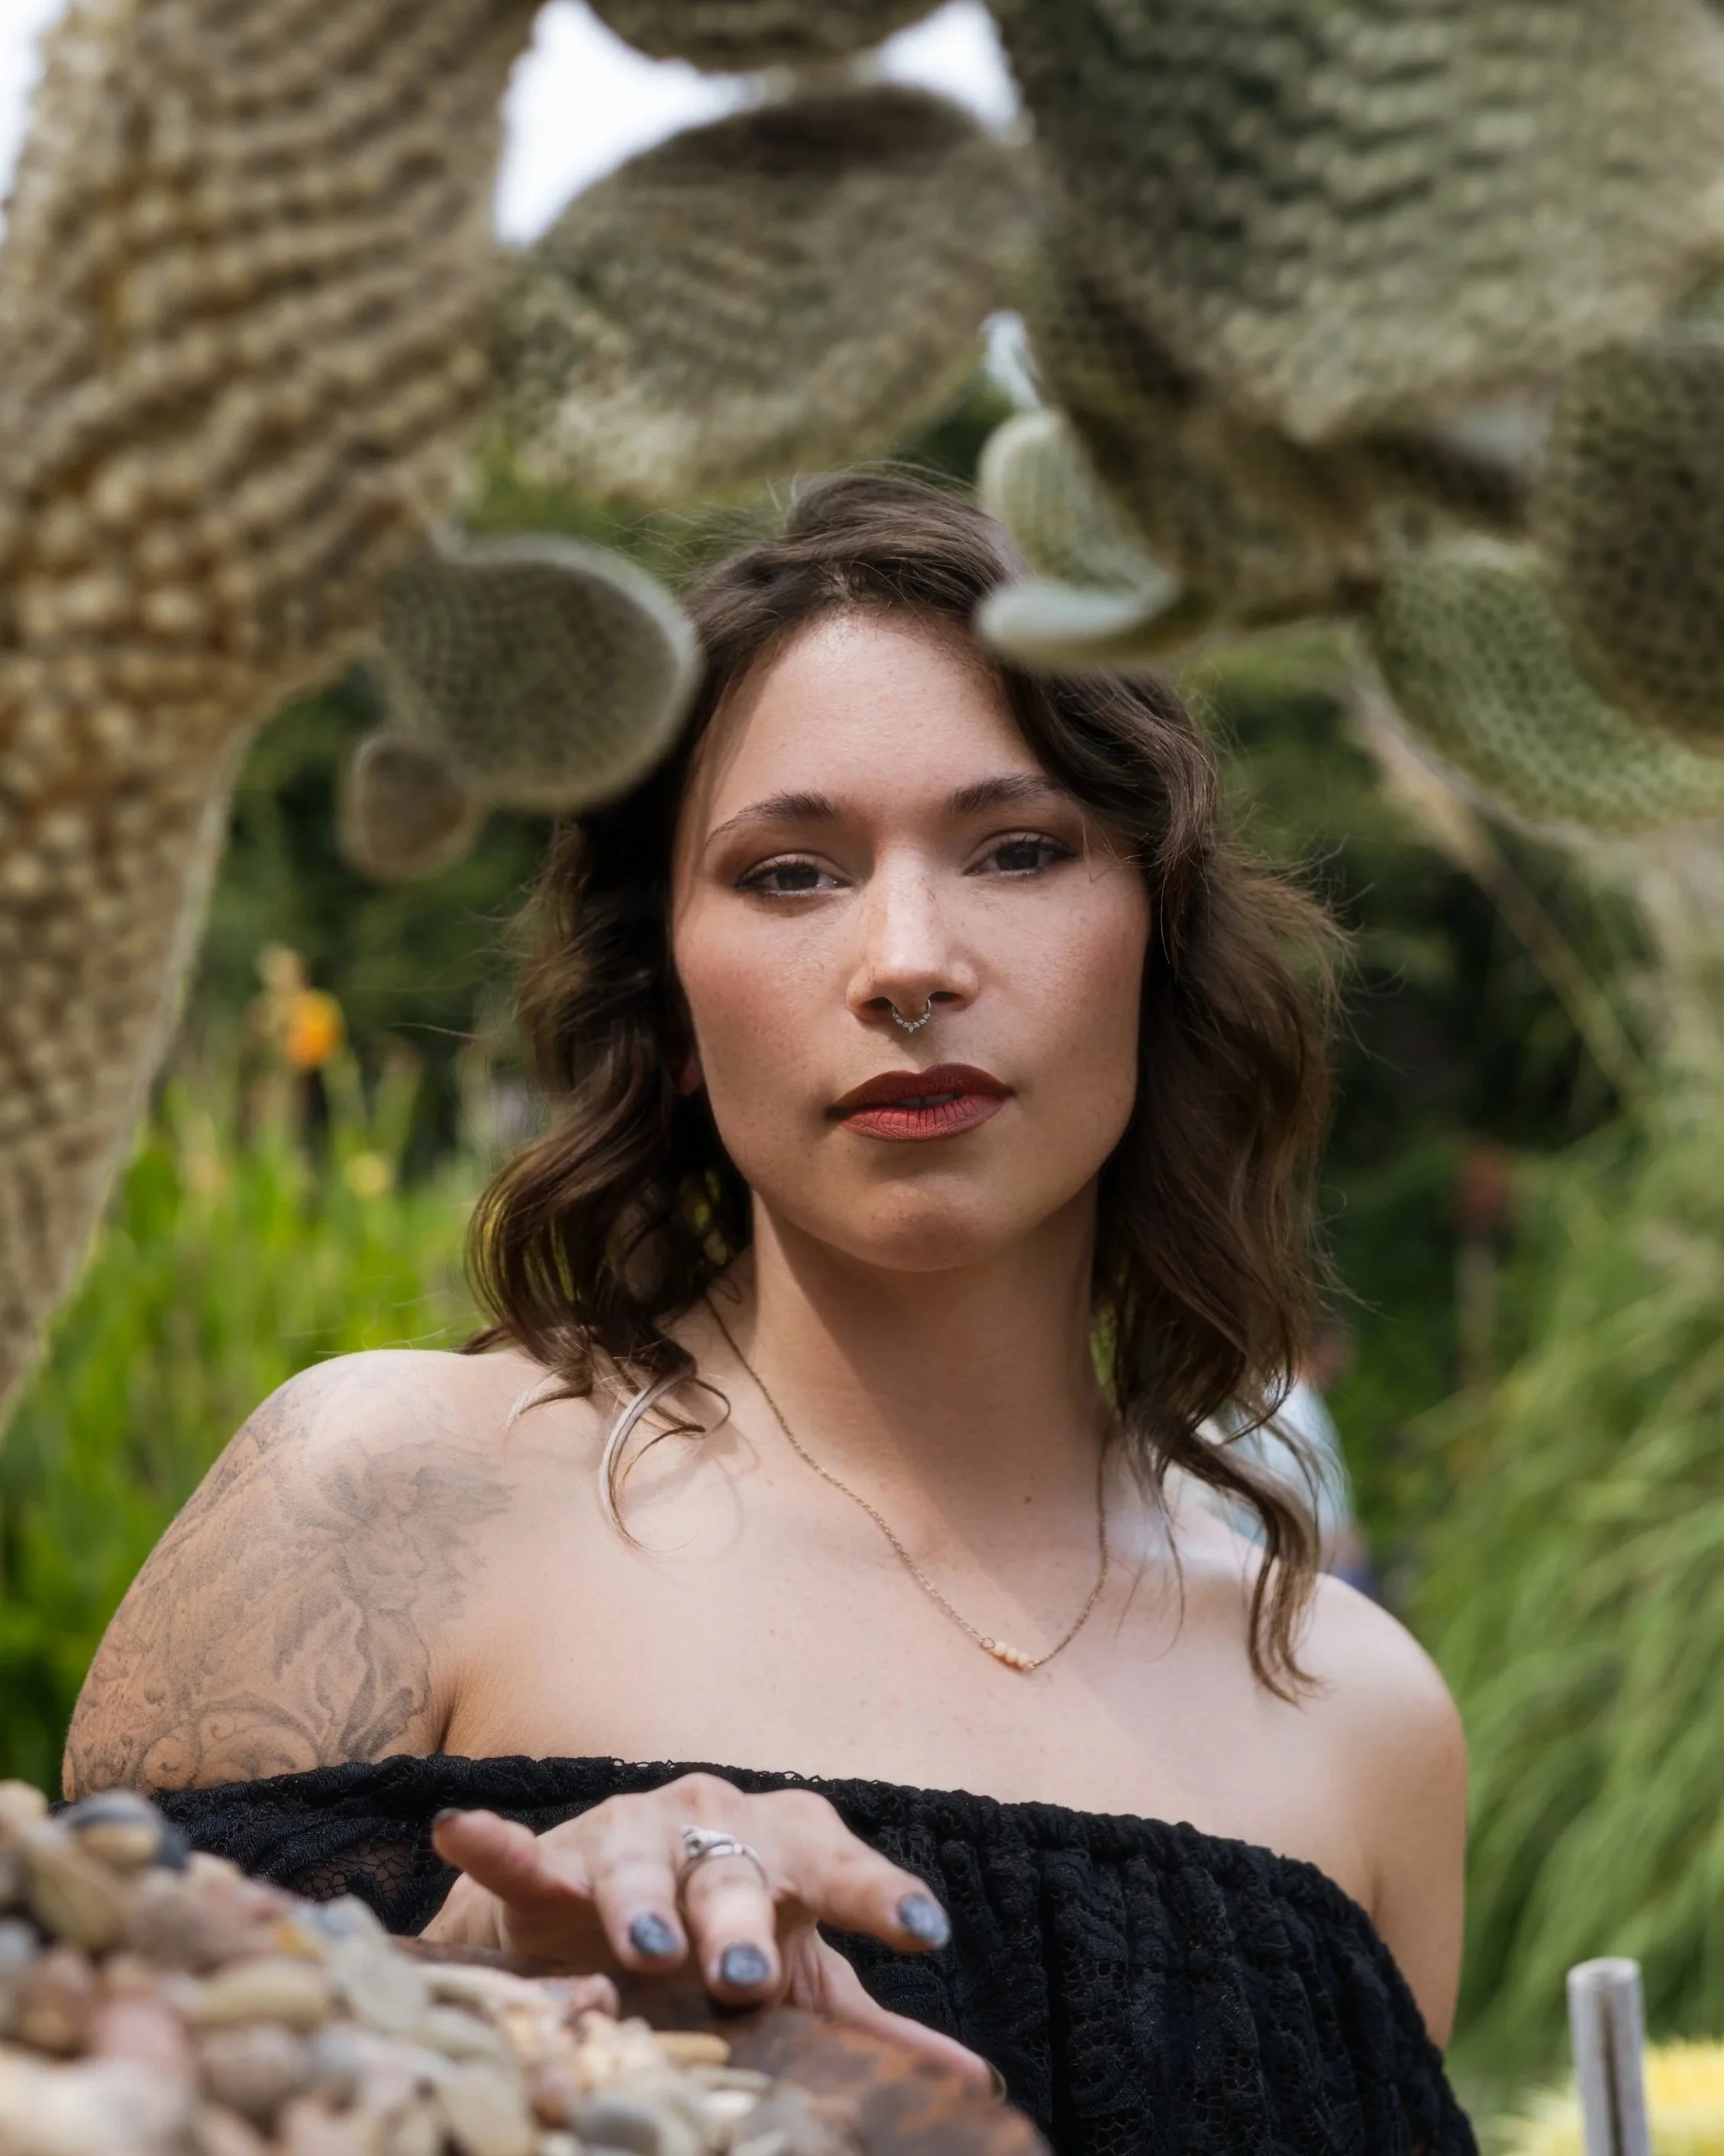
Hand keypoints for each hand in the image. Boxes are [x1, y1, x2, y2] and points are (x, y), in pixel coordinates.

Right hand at [423, 1773, 990, 2090]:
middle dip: (740, 1925)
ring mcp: (634, 1833)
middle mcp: (716, 1822)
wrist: (618, 1905)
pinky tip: (459, 1827)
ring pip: (639, 1868)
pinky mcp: (558, 1855)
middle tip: (746, 1979)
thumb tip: (977, 2081)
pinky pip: (525, 1851)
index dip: (884, 1899)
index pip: (847, 1872)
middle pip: (734, 1874)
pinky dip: (494, 1841)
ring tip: (649, 1946)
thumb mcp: (806, 1977)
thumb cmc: (732, 1934)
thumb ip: (876, 2025)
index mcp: (790, 1848)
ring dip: (643, 1906)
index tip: (926, 1932)